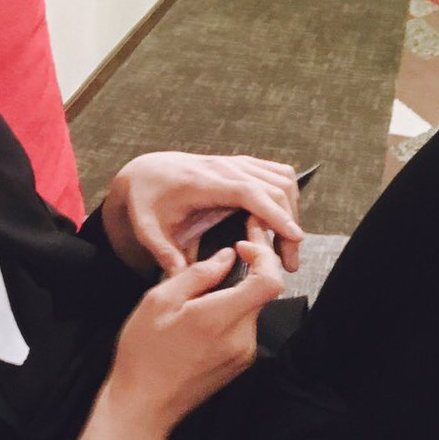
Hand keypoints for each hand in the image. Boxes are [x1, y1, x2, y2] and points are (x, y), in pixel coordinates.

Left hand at [101, 152, 304, 274]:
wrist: (144, 172)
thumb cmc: (146, 200)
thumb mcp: (146, 228)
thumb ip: (162, 252)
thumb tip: (180, 276)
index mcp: (203, 182)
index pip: (249, 192)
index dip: (274, 213)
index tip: (294, 237)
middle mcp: (223, 167)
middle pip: (273, 187)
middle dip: (289, 224)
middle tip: (289, 261)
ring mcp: (235, 162)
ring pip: (281, 178)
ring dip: (291, 210)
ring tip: (287, 245)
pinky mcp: (241, 164)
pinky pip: (276, 172)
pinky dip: (286, 195)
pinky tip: (282, 219)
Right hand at [104, 242, 283, 438]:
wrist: (144, 404)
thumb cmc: (144, 353)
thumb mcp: (158, 301)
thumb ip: (197, 275)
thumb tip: (225, 257)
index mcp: (220, 318)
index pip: (269, 281)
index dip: (262, 256)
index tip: (241, 247)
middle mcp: (241, 338)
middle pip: (260, 293)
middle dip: (242, 273)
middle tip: (214, 265)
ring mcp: (243, 354)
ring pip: (249, 309)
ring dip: (231, 295)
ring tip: (194, 301)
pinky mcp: (239, 363)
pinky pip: (242, 327)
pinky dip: (227, 314)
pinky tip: (197, 321)